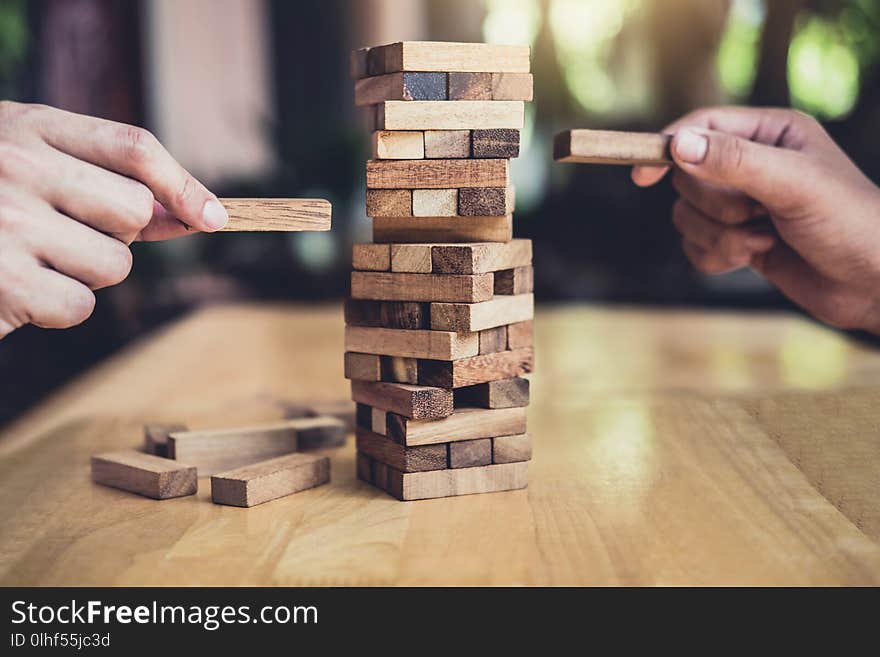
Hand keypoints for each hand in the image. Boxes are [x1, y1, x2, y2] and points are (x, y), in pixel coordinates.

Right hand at [0, 101, 227, 337]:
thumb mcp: (30, 163)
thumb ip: (103, 181)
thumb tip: (191, 215)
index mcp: (29, 128)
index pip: (132, 148)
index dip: (183, 184)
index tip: (215, 218)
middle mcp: (18, 168)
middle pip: (135, 211)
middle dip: (121, 233)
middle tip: (74, 232)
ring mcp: (7, 224)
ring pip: (115, 264)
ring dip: (91, 272)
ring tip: (39, 258)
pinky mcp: (1, 281)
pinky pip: (80, 304)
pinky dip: (61, 305)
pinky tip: (22, 287)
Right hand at [633, 106, 879, 332]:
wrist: (873, 285)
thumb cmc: (849, 224)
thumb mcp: (793, 184)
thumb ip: (734, 161)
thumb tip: (677, 145)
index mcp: (770, 133)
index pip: (702, 126)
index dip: (670, 148)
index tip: (644, 176)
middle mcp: (752, 164)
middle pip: (689, 176)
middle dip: (717, 205)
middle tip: (758, 214)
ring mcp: (743, 205)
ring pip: (687, 215)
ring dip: (719, 235)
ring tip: (763, 241)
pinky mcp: (737, 240)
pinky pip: (695, 246)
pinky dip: (716, 256)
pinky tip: (753, 259)